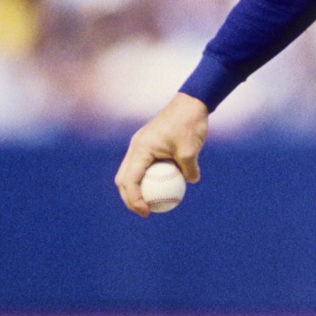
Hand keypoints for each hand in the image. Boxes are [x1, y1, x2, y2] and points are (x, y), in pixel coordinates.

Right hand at [115, 92, 209, 215]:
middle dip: (130, 198)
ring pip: (130, 173)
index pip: (129, 180)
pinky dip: (146, 179)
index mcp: (140, 149)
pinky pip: (142, 166)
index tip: (146, 212)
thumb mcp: (191, 150)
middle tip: (145, 212)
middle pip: (124, 179)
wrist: (190, 102)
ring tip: (150, 205)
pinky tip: (162, 188)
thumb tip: (190, 182)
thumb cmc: (189, 124)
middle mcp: (135, 147)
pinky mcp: (148, 145)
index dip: (134, 200)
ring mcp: (140, 145)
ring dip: (136, 189)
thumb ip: (189, 170)